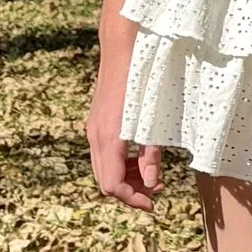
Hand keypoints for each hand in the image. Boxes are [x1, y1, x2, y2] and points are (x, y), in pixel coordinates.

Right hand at [87, 28, 160, 210]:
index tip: (154, 204)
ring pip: (103, 168)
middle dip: (130, 191)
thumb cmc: (143, 80)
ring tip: (153, 175)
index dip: (132, 199)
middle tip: (158, 190)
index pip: (112, 185)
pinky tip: (141, 156)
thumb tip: (152, 183)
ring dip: (126, 178)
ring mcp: (93, 129)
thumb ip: (151, 154)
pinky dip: (120, 163)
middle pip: (105, 181)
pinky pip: (103, 153)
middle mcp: (95, 136)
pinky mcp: (97, 122)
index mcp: (108, 138)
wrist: (122, 47)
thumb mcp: (153, 121)